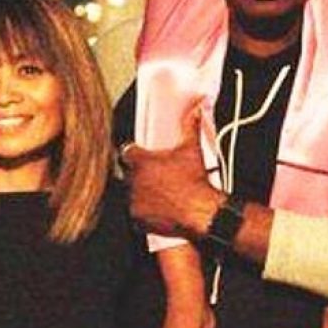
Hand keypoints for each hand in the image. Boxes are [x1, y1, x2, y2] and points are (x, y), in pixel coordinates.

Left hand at [122, 109, 221, 238]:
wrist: (200, 212)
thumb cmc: (195, 181)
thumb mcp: (192, 149)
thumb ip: (190, 126)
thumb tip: (196, 110)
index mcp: (140, 160)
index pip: (126, 152)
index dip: (135, 154)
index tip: (142, 158)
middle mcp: (132, 179)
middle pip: (127, 173)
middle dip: (138, 174)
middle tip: (155, 177)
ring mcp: (132, 200)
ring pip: (129, 193)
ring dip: (139, 192)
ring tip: (158, 194)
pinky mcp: (136, 218)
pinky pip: (133, 213)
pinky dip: (142, 212)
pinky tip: (157, 209)